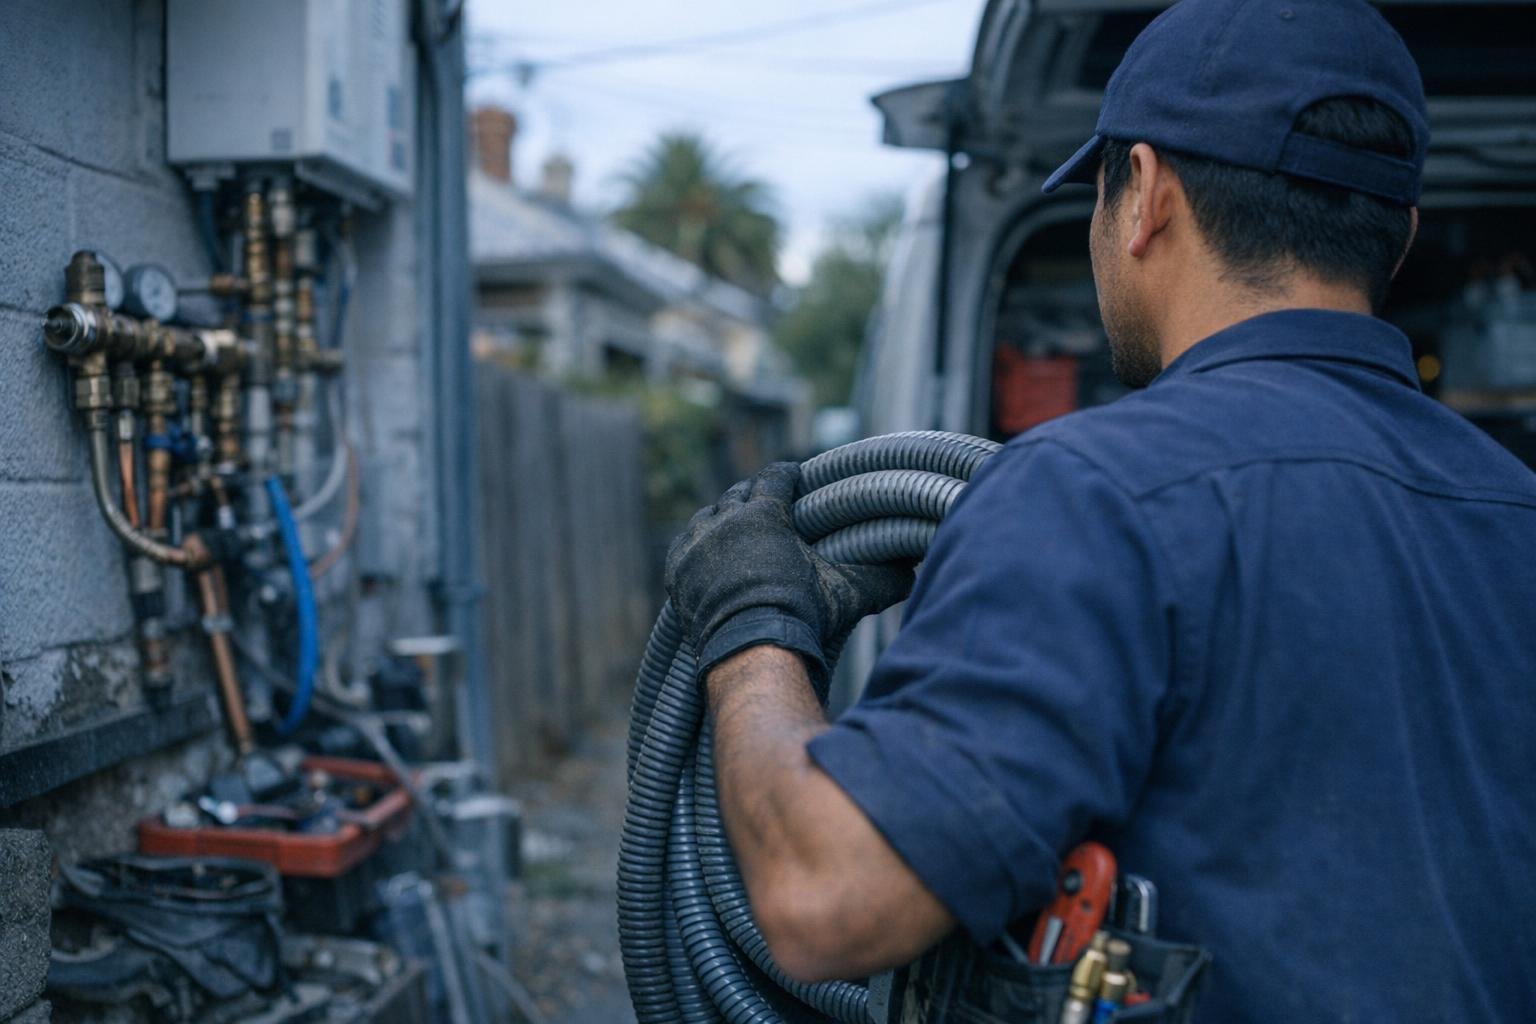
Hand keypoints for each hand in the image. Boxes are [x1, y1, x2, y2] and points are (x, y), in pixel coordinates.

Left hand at [664, 462, 914, 680]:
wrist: (750, 651)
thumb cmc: (801, 616)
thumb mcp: (847, 593)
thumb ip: (882, 578)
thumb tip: (915, 574)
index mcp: (765, 514)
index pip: (775, 477)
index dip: (787, 475)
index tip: (796, 477)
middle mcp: (726, 521)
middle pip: (738, 494)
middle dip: (754, 495)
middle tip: (767, 504)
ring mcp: (698, 545)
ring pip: (708, 516)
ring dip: (723, 518)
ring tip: (737, 528)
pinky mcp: (679, 571)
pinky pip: (685, 545)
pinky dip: (697, 544)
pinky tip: (707, 551)